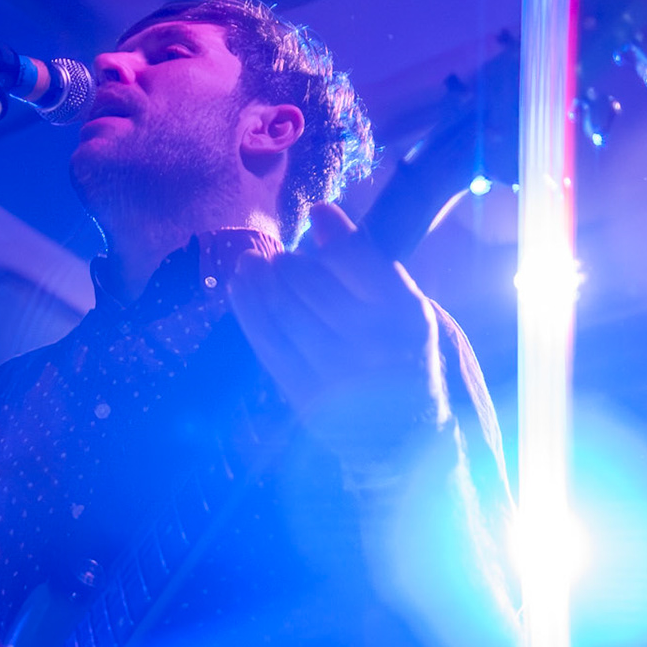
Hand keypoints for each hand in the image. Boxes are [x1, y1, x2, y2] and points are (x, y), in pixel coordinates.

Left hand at [230, 202, 441, 482]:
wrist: (404, 436)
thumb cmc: (399, 354)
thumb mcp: (405, 309)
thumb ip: (370, 267)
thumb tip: (318, 216)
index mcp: (407, 318)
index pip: (363, 263)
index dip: (336, 232)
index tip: (317, 211)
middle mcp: (374, 348)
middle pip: (314, 287)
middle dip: (290, 264)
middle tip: (283, 257)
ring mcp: (337, 376)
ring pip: (285, 313)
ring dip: (262, 280)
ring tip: (253, 262)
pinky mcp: (305, 396)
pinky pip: (266, 344)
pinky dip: (248, 309)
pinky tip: (240, 285)